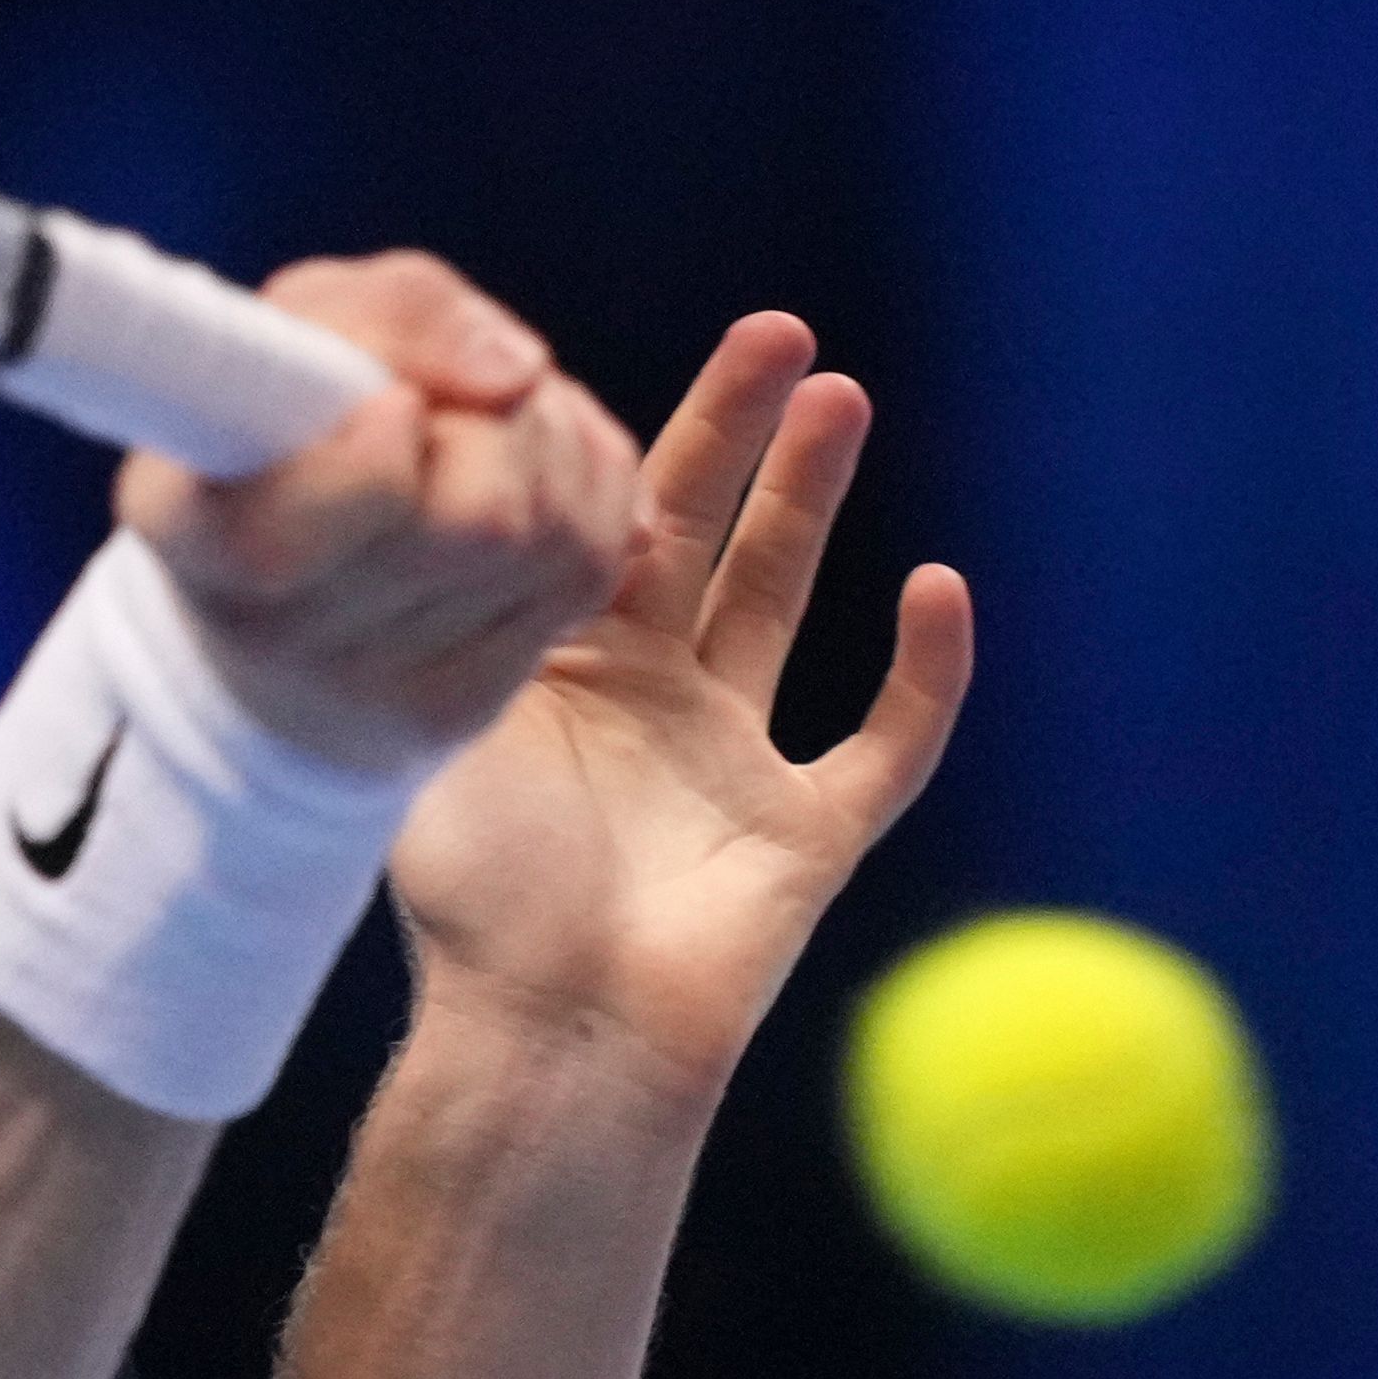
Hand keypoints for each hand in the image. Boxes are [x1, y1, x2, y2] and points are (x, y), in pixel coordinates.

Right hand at [115, 253, 648, 776]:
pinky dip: (584, 494)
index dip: (382, 458)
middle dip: (497, 420)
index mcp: (200, 530)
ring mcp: (373, 690)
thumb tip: (515, 370)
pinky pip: (589, 566)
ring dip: (546, 446)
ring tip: (483, 436)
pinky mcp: (457, 708)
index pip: (324, 517)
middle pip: (478, 516)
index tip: (395, 408)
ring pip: (549, 534)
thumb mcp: (306, 326)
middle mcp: (277, 635)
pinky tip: (527, 486)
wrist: (278, 596)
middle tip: (445, 403)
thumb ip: (400, 310)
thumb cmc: (286, 431)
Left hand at [385, 312, 973, 1099]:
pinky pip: (883, 743)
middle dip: (744, 434)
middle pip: (710, 537)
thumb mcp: (444, 723)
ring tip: (842, 397)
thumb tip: (441, 479)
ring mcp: (731, 763)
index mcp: (558, 669)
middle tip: (783, 338)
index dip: (646, 434)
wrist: (545, 1039)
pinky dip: (920, 671)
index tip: (660, 359)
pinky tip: (936, 584)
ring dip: (816, 503)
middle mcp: (649, 699)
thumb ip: (460, 612)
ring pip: (788, 603)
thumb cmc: (476, 899)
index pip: (612, 521)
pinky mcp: (807, 838)